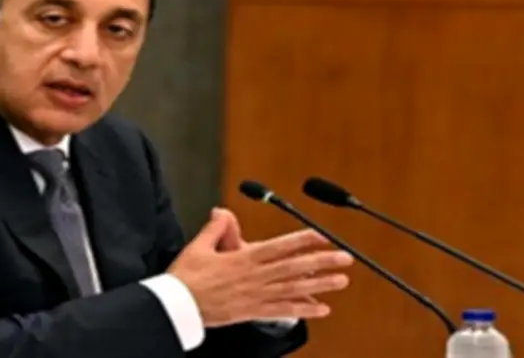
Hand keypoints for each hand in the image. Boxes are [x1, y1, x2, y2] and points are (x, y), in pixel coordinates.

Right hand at [167, 208, 353, 327]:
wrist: (179, 306)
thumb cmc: (187, 278)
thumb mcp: (198, 246)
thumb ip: (215, 228)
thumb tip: (222, 212)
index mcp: (243, 258)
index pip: (279, 246)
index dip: (303, 240)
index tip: (323, 236)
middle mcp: (255, 277)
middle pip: (294, 267)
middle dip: (321, 262)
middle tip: (345, 259)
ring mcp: (257, 295)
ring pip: (294, 289)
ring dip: (320, 285)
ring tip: (340, 281)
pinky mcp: (253, 312)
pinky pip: (283, 311)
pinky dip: (303, 310)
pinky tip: (320, 309)